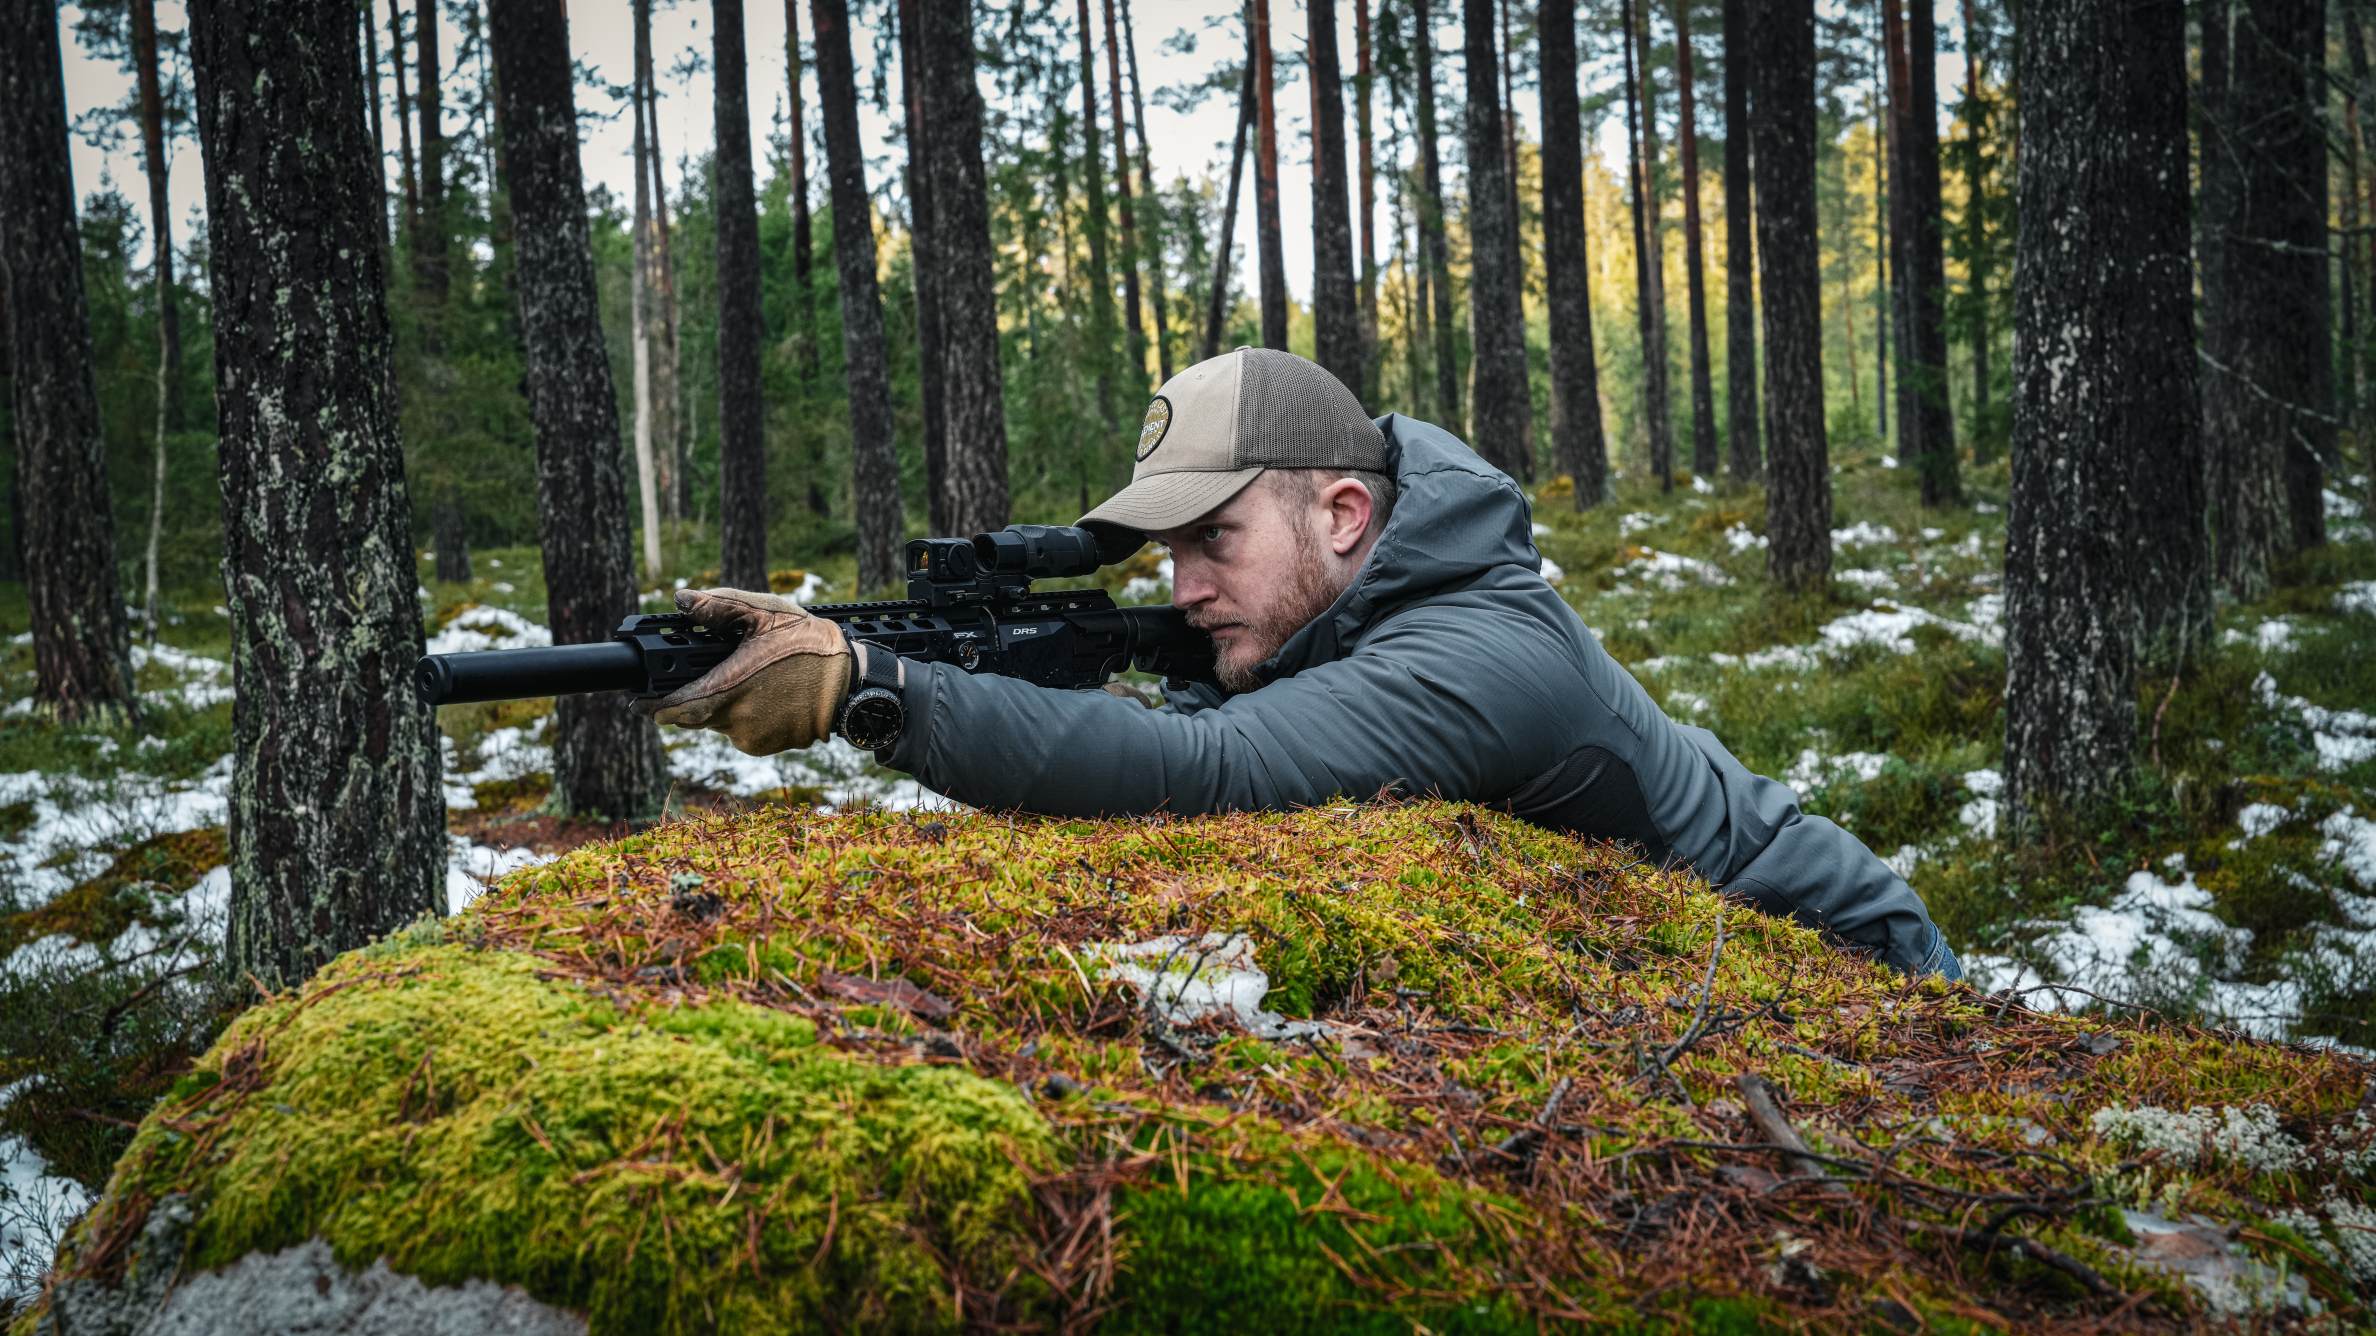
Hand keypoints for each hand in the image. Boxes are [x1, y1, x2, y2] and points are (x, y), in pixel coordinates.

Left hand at [633, 588, 850, 754]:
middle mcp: (738, 718)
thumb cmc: (807, 643)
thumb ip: (719, 606)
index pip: (677, 707)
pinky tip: (762, 696)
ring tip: (746, 679)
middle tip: (703, 677)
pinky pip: (741, 733)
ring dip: (720, 706)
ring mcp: (753, 736)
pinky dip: (741, 717)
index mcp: (732, 686)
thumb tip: (681, 600)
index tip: (638, 703)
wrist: (850, 681)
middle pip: (695, 716)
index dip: (652, 707)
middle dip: (691, 700)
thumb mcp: (764, 614)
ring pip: (718, 724)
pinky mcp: (769, 747)